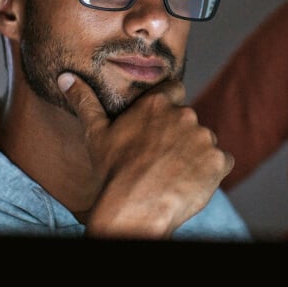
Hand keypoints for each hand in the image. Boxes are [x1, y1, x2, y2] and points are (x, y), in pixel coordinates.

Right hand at [57, 71, 233, 238]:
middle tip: (161, 160)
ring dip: (195, 154)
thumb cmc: (113, 173)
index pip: (175, 90)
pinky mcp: (218, 160)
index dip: (168, 107)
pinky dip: (211, 171)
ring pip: (204, 142)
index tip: (160, 127)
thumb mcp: (96, 134)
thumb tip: (65, 77)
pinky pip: (222, 162)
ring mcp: (204, 137)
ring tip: (173, 174)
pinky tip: (191, 183)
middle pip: (189, 120)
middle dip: (179, 136)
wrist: (135, 209)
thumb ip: (84, 101)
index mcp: (157, 104)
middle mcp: (185, 114)